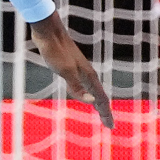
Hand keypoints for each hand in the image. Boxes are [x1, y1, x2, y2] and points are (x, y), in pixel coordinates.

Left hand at [29, 11, 115, 129]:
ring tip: (100, 111)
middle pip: (99, 96)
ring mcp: (79, 70)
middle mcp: (87, 73)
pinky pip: (83, 85)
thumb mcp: (64, 71)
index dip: (106, 113)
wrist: (48, 32)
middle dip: (104, 111)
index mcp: (88, 76)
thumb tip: (91, 102)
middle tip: (109, 125)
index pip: (101, 99)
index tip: (111, 127)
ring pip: (92, 90)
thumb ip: (76, 87)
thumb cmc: (56, 51)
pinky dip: (86, 93)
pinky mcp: (70, 67)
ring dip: (97, 102)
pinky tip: (83, 93)